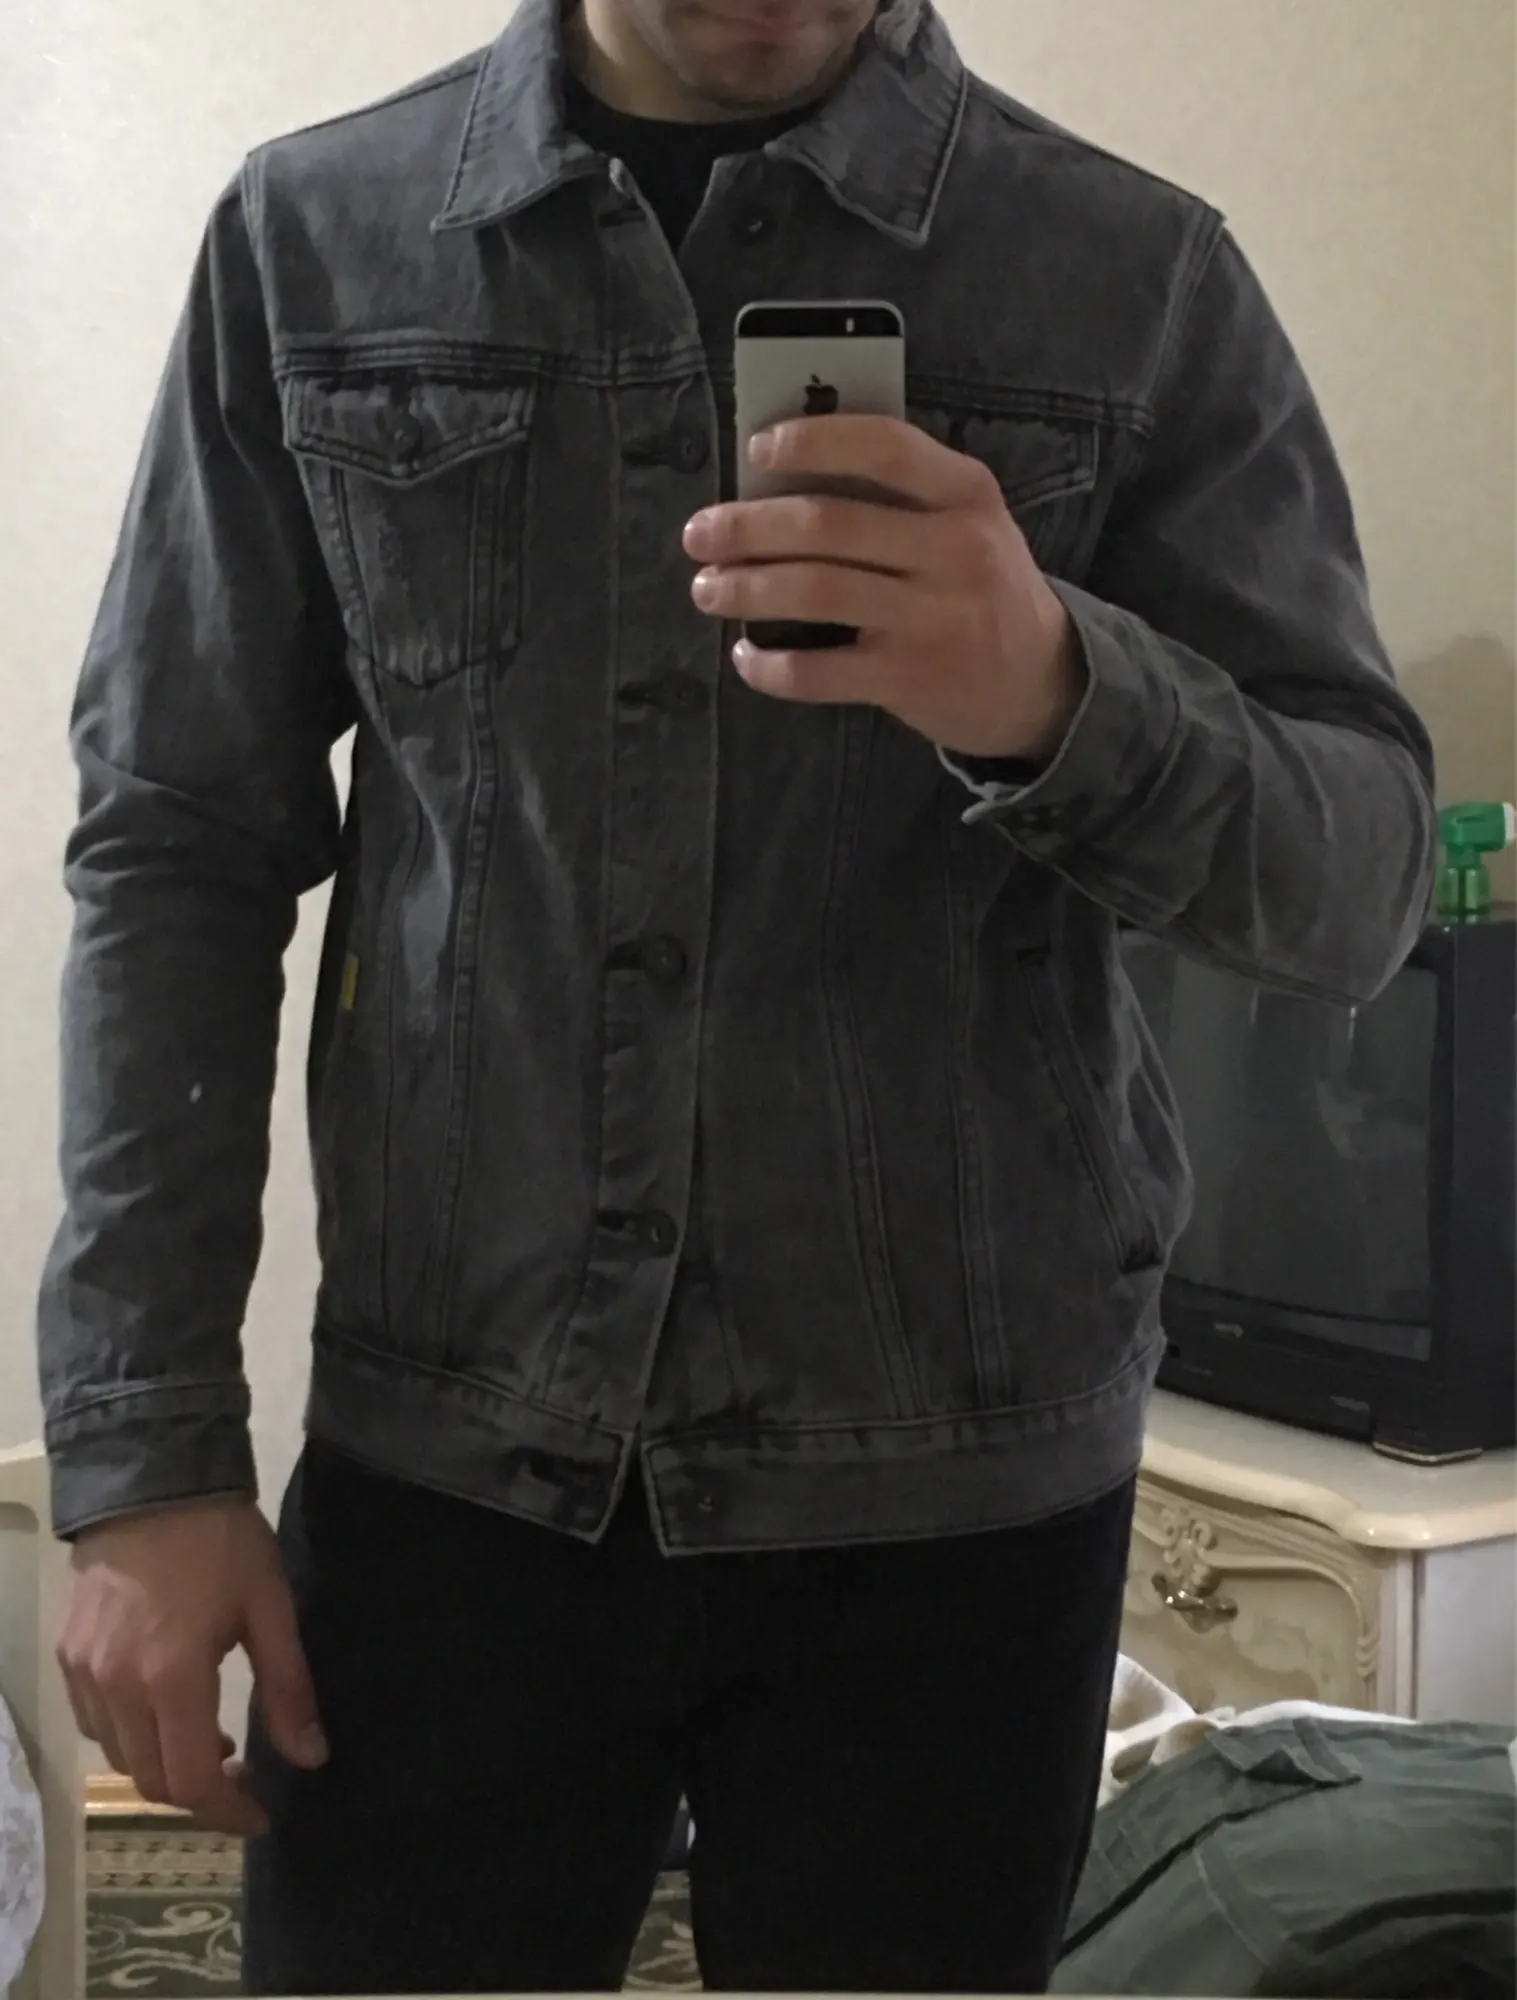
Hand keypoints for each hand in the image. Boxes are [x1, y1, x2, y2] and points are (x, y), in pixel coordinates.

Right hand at [58, 1496, 326, 1835]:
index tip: (260, 1815)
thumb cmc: (221, 1541)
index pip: (191, 1780)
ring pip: (118, 1755)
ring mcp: (83, 1672)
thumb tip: (311, 1757)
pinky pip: (92, 1722)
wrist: (153, 1479)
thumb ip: (288, 1688)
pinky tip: (163, 1706)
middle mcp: (116, 1688)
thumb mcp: (270, 1608)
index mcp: (171, 1679)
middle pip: (150, 1778)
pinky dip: (129, 1734)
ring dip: (162, 1762)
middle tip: (240, 1772)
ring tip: (207, 1734)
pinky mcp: (66, 1654)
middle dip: (198, 1790)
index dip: (227, 1810)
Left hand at [683, 415, 1084, 762]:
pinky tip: (747, 655)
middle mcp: (954, 549)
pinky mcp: (910, 678)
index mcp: (966, 492)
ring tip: (708, 589)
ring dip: (747, 589)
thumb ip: (897, 496)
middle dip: (748, 527)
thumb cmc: (981, 585)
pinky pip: (821, 671)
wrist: (1040, 682)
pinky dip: (771, 665)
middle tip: (700, 534)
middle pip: (829, 524)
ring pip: (816, 590)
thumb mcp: (966, 522)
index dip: (812, 440)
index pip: (883, 446)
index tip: (756, 447)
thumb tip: (782, 479)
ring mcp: (934, 617)